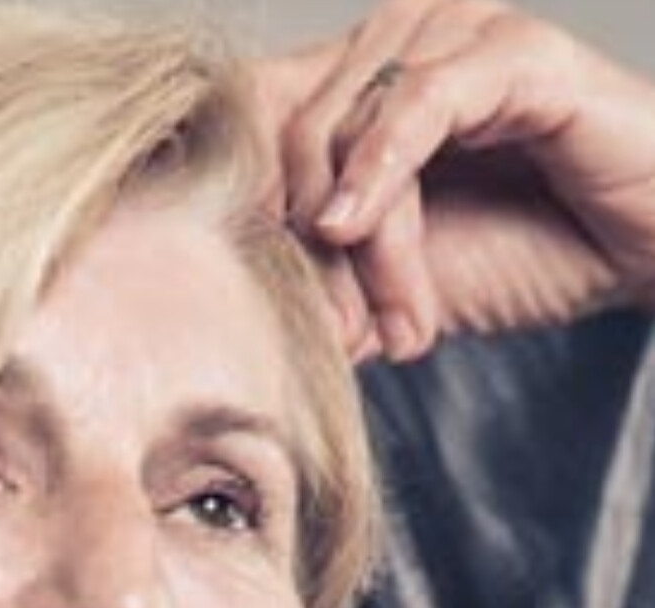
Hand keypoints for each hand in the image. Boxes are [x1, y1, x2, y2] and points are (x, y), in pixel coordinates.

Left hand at [260, 0, 654, 360]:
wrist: (644, 251)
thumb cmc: (527, 250)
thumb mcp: (392, 281)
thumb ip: (317, 279)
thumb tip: (233, 316)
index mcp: (360, 81)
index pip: (252, 120)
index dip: (237, 206)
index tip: (240, 299)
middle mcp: (398, 41)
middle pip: (294, 140)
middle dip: (311, 252)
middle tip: (348, 335)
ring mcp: (454, 33)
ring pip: (348, 132)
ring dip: (361, 242)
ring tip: (397, 318)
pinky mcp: (512, 50)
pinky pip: (414, 103)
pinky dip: (378, 173)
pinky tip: (351, 228)